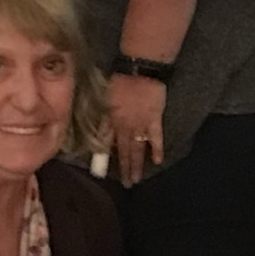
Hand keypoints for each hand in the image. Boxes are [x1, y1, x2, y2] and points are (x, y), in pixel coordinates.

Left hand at [107, 72, 166, 186]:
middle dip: (123, 169)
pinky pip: (156, 138)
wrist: (139, 71)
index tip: (104, 172)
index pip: (107, 143)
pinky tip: (157, 162)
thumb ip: (102, 112)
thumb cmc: (120, 79)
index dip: (106, 158)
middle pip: (123, 151)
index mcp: (111, 119)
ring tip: (136, 180)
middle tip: (125, 184)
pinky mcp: (155, 120)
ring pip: (137, 149)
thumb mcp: (104, 96)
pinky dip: (157, 149)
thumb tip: (97, 124)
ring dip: (136, 165)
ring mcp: (140, 125)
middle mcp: (124, 126)